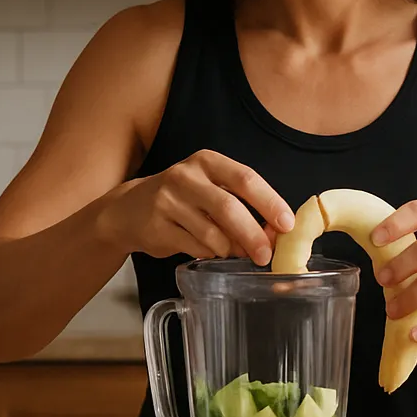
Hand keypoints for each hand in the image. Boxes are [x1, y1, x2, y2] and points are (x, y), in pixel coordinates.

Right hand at [109, 150, 293, 264]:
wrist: (129, 209)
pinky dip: (210, 254)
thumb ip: (241, 204)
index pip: (246, 179)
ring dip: (231, 249)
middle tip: (266, 255)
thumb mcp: (210, 188)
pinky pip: (194, 247)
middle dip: (253, 235)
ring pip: (212, 233)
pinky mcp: (156, 227)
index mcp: (207, 161)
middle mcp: (186, 177)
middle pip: (229, 208)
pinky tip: (212, 252)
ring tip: (236, 253)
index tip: (287, 225)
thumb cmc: (183, 199)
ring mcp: (167, 202)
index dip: (270, 203)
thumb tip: (274, 234)